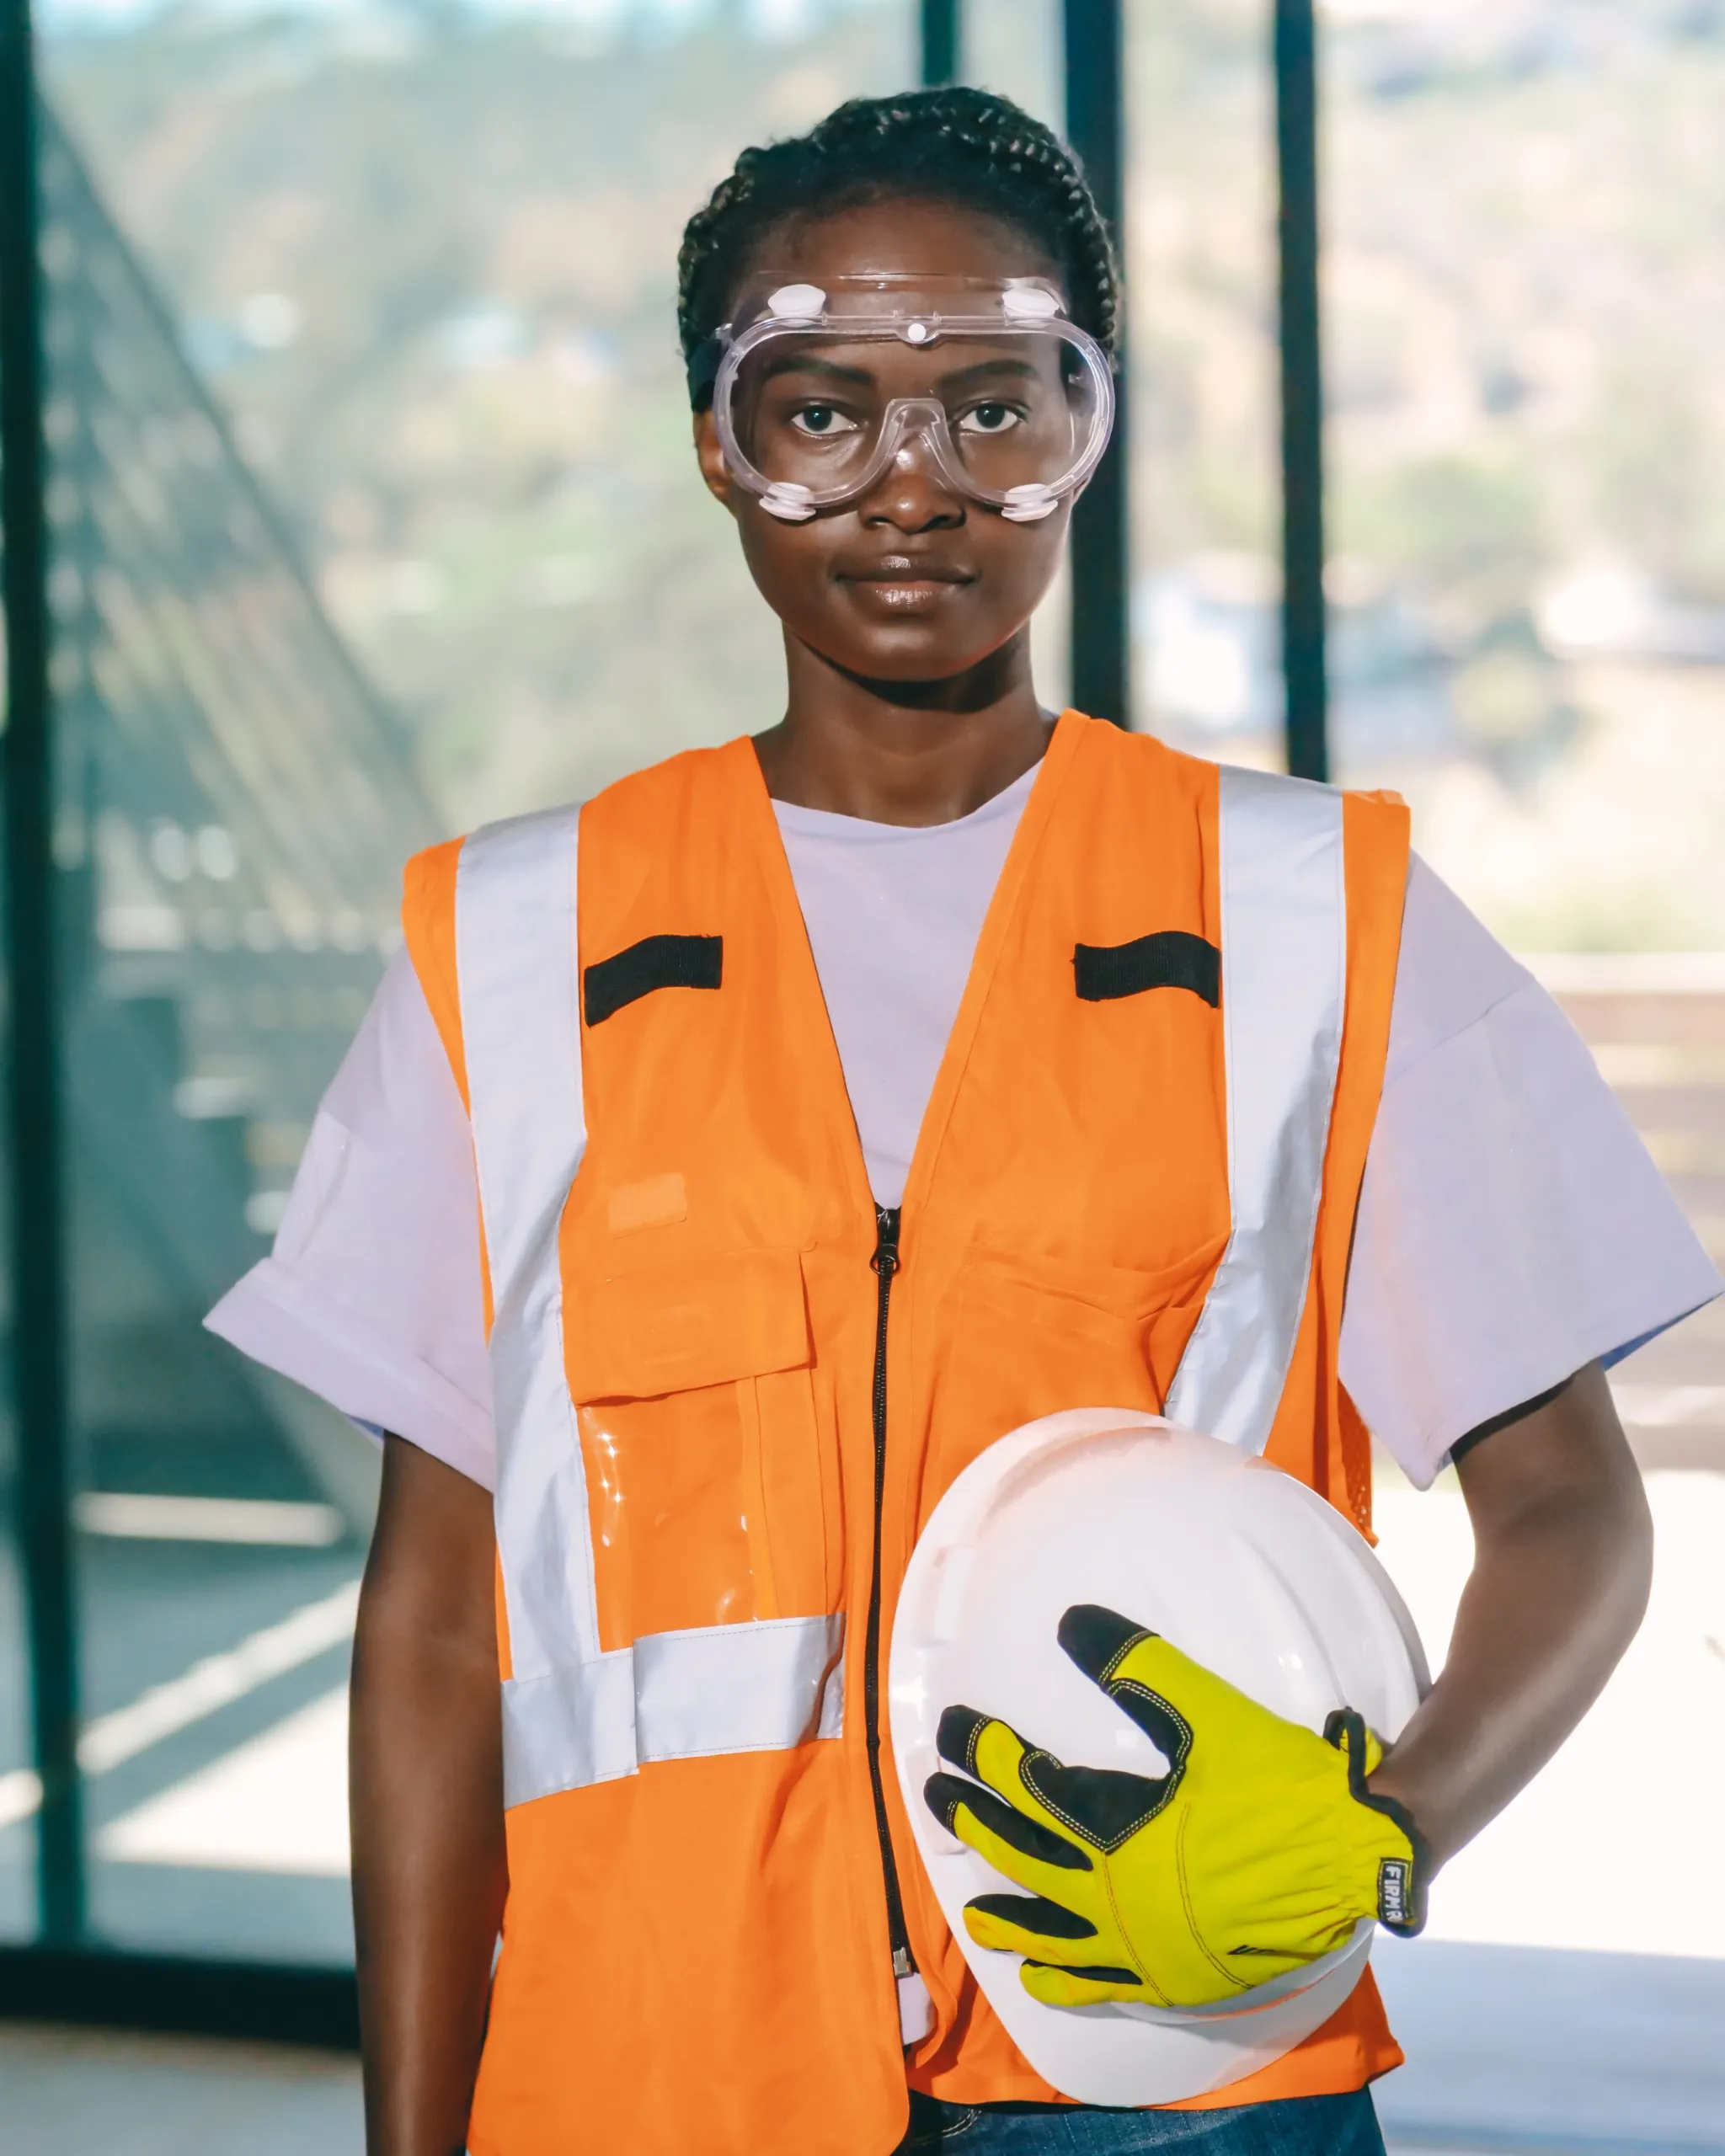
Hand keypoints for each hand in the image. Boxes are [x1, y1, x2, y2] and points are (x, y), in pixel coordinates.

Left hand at [923, 1604, 1426, 2010]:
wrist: (1354, 1858)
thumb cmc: (1280, 1783)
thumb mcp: (1206, 1711)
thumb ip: (1136, 1666)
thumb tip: (1072, 1620)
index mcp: (1118, 1827)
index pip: (1029, 1786)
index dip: (986, 1753)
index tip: (956, 1729)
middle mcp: (1115, 1892)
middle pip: (1024, 1855)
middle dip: (976, 1821)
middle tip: (935, 1796)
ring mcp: (1140, 1942)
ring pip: (1051, 1930)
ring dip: (1009, 1912)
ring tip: (974, 1907)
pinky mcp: (1168, 1975)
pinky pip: (1098, 1981)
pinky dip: (1062, 1977)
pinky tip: (1038, 1974)